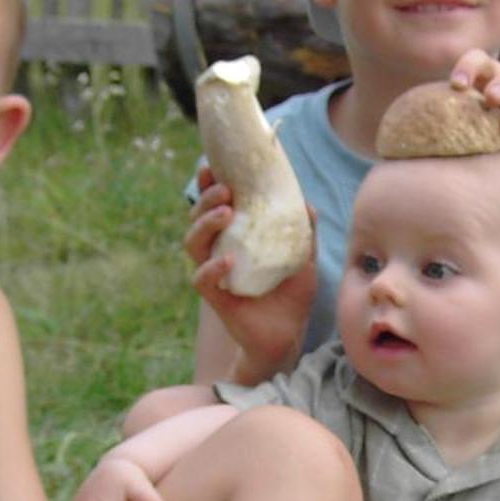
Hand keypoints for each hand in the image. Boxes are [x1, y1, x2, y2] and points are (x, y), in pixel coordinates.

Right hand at [185, 167, 315, 378]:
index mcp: (235, 237)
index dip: (209, 184)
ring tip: (227, 213)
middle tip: (226, 189)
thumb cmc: (291, 295)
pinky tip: (228, 260)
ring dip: (206, 224)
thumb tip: (306, 203)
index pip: (215, 205)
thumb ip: (304, 232)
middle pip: (198, 218)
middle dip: (206, 199)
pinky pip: (202, 280)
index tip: (213, 165)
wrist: (288, 336)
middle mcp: (218, 251)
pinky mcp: (216, 298)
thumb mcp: (303, 258)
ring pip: (193, 244)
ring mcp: (214, 274)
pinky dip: (212, 268)